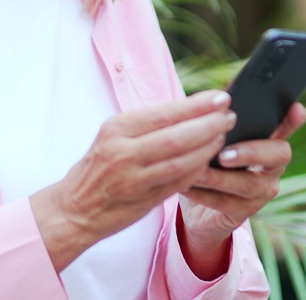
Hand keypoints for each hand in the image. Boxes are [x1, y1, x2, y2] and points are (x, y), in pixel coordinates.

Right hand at [29, 91, 235, 271]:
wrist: (74, 208)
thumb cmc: (99, 166)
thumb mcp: (113, 137)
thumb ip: (147, 126)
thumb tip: (190, 109)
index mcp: (117, 128)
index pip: (165, 112)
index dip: (197, 105)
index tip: (221, 97)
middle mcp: (123, 151)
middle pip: (178, 136)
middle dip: (209, 125)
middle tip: (231, 116)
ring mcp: (134, 178)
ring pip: (182, 160)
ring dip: (208, 148)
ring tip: (224, 136)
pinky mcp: (144, 199)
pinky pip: (179, 182)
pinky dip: (198, 170)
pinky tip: (210, 161)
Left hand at [177, 102, 305, 278]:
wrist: (196, 209)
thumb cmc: (207, 163)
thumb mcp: (210, 139)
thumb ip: (217, 120)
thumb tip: (214, 102)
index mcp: (266, 141)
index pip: (286, 125)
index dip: (293, 119)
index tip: (296, 108)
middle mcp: (272, 166)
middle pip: (278, 155)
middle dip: (252, 152)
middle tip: (224, 153)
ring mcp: (261, 191)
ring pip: (248, 183)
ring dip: (219, 177)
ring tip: (198, 171)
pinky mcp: (243, 212)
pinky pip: (225, 203)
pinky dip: (202, 194)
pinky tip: (185, 185)